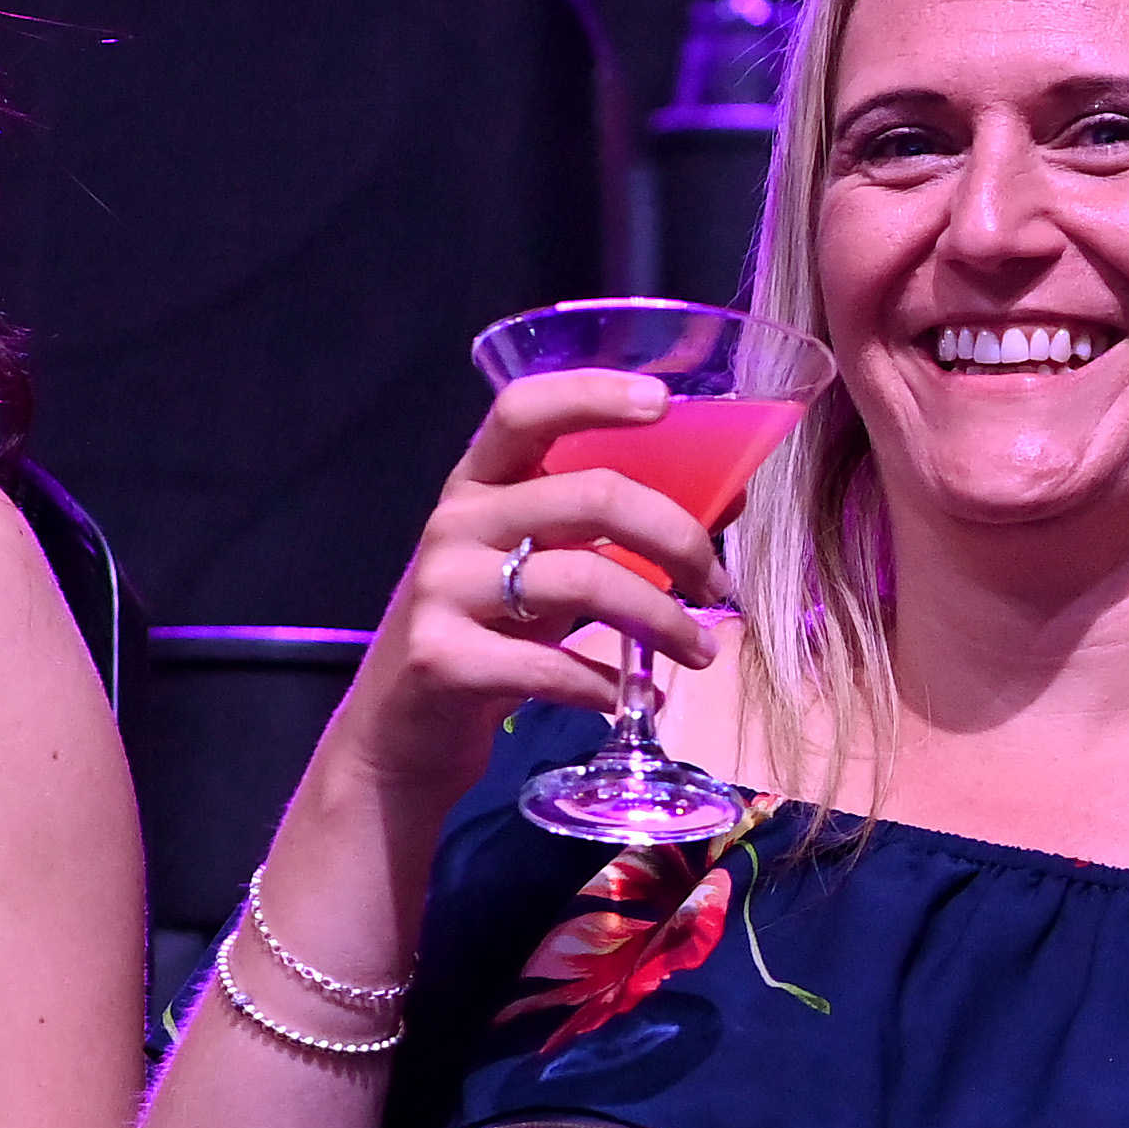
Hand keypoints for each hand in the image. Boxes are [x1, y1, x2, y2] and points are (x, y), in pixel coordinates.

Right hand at [316, 371, 732, 833]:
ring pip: (583, 580)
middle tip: (718, 583)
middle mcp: (455, 523)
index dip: (593, 394)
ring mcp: (443, 590)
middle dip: (675, 536)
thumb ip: (614, 531)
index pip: (524, 408)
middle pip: (589, 496)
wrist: (401, 733)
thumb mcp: (544, 567)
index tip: (664, 401)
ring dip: (661, 620)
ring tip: (699, 652)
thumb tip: (727, 500)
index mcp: (478, 484)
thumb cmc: (489, 633)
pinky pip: (550, 664)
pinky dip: (608, 684)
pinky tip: (634, 699)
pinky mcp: (441, 660)